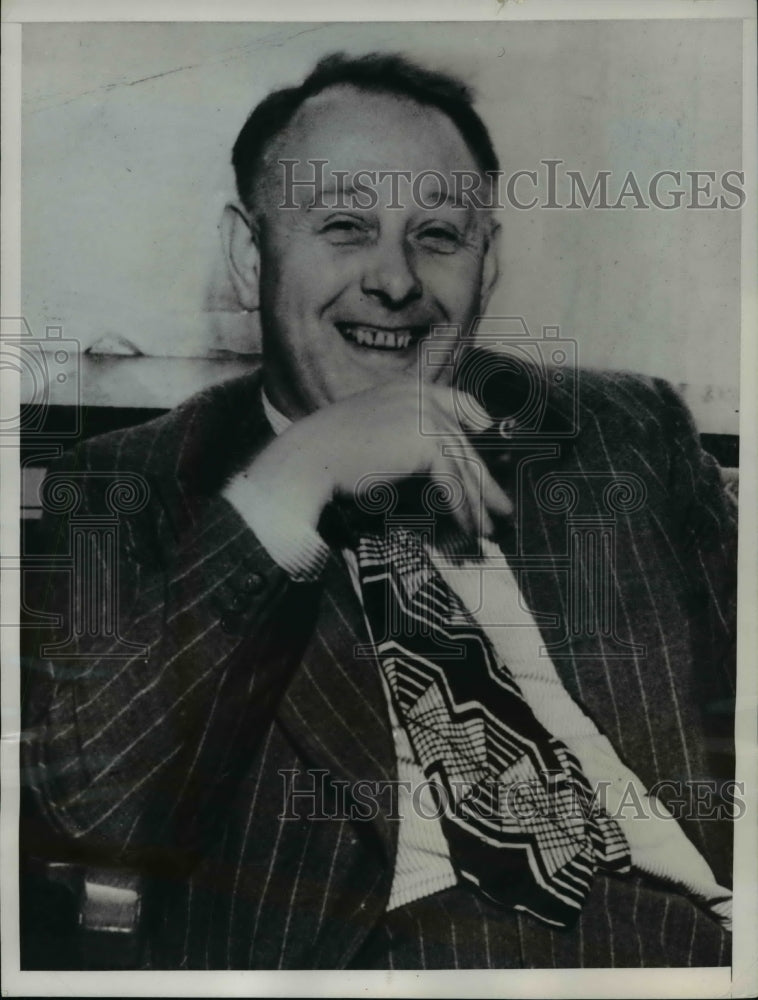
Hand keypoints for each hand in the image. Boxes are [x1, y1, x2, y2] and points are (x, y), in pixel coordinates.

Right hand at [229, 379, 511, 541]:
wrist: (311, 457)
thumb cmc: (329, 452)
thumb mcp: (371, 432)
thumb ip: (401, 435)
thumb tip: (428, 462)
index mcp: (407, 389)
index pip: (455, 398)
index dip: (476, 418)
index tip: (487, 434)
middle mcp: (420, 397)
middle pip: (463, 443)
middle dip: (483, 480)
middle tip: (501, 506)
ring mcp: (425, 416)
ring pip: (461, 466)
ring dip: (477, 503)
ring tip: (489, 529)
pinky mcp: (426, 441)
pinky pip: (452, 481)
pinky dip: (462, 509)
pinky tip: (469, 528)